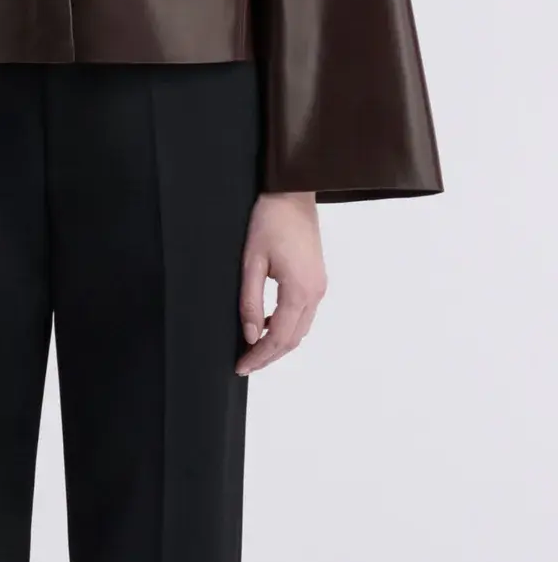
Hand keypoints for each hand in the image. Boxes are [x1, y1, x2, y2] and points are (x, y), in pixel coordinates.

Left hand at [235, 191, 326, 374]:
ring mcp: (319, 286)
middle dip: (269, 356)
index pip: (279, 338)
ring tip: (253, 349)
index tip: (240, 367)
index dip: (259, 357)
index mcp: (299, 290)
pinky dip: (286, 325)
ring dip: (278, 343)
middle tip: (244, 365)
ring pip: (301, 329)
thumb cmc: (269, 221)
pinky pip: (303, 313)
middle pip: (293, 339)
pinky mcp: (317, 279)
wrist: (292, 194)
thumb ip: (250, 302)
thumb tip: (250, 335)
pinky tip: (266, 323)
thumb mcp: (251, 262)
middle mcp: (315, 292)